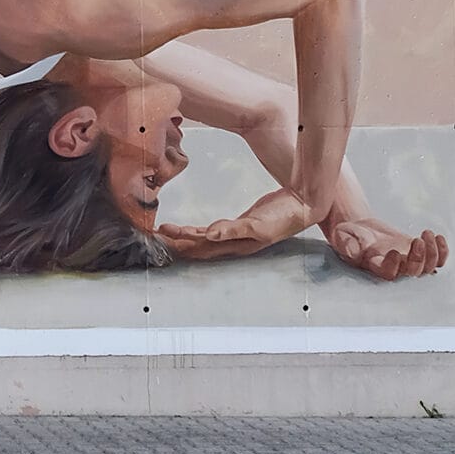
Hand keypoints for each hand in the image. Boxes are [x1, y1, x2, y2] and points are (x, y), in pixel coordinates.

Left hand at [158, 187, 317, 261]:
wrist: (302, 206)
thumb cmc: (284, 217)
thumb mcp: (259, 225)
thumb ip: (234, 230)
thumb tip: (209, 235)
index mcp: (235, 245)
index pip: (200, 247)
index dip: (179, 244)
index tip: (160, 239)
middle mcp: (233, 243)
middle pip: (197, 246)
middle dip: (175, 243)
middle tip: (153, 236)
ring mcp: (236, 235)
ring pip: (203, 239)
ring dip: (184, 236)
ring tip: (165, 232)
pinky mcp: (239, 225)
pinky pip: (214, 231)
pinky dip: (199, 231)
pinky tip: (192, 231)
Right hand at [325, 216, 447, 280]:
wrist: (359, 230)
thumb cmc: (350, 236)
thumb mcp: (342, 237)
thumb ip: (346, 244)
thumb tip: (352, 252)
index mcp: (375, 265)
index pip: (388, 273)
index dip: (394, 266)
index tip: (394, 251)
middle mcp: (394, 267)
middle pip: (412, 272)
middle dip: (418, 258)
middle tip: (417, 241)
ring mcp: (407, 261)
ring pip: (427, 267)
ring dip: (432, 253)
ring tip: (427, 234)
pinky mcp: (416, 252)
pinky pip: (436, 259)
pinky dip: (441, 251)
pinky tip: (437, 237)